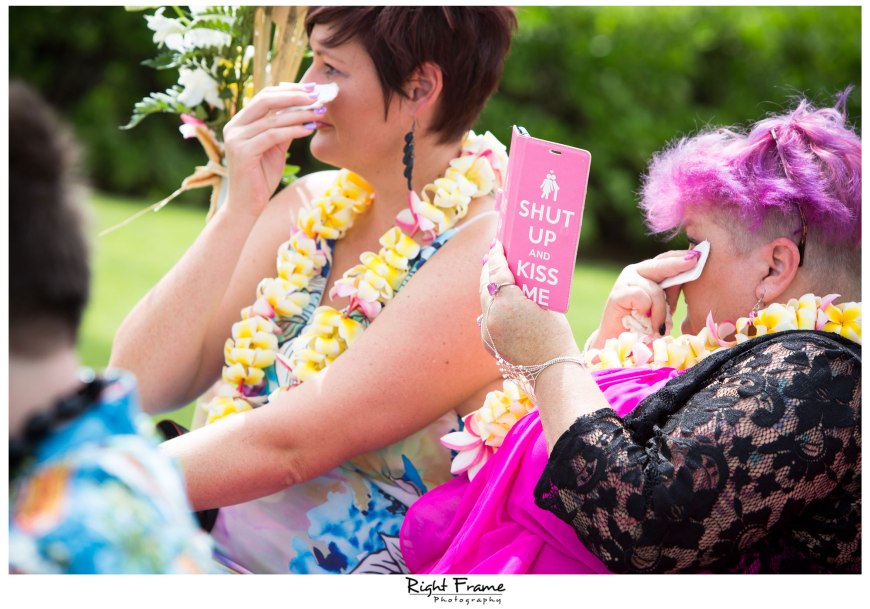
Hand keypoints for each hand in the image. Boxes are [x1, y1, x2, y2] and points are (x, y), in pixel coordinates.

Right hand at [222, 83, 323, 217]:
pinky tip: (309, 129)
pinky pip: (273, 135)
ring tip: (319, 112)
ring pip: (272, 118)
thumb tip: (304, 110)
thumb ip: (284, 129)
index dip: (289, 90)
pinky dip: (293, 130)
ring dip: (299, 114)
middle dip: (294, 96)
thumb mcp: (275, 148)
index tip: (311, 89)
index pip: (265, 95)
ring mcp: (236, 138)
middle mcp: (235, 126)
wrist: (247, 205)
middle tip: (317, 96)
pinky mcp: (243, 151)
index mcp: (240, 122)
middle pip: (266, 99)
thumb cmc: (261, 177)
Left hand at [479, 241, 578, 365]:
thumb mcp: (545, 305)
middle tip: (493, 258)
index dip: (496, 256)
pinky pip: (486, 319)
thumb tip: (515, 279)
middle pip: (485, 286)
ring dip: (488, 289)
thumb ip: (526, 291)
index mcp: (508, 302)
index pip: (497, 272)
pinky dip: (491, 308)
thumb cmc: (556, 335)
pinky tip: (498, 302)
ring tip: (495, 278)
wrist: (551, 370)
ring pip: (484, 302)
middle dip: (488, 270)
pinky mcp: (488, 343)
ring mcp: (487, 331)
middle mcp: (492, 316)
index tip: (496, 246)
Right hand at [591, 249, 700, 347]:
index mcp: (647, 272)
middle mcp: (635, 272)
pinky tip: (644, 322)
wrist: (619, 341)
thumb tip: (690, 274)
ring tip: (658, 327)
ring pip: (655, 290)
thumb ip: (672, 290)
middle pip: (660, 265)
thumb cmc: (643, 324)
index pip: (665, 259)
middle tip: (694, 260)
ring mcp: (625, 281)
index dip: (681, 257)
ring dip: (660, 311)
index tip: (699, 254)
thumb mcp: (663, 305)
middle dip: (678, 264)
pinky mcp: (617, 294)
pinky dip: (647, 312)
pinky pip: (642, 298)